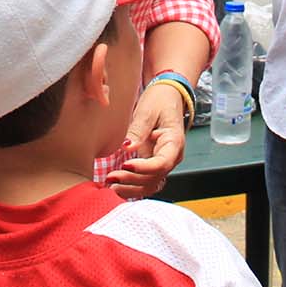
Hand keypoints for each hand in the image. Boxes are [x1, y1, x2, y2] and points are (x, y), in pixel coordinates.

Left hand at [109, 80, 185, 198]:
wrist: (167, 97)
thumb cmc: (160, 101)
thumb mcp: (148, 111)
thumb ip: (138, 130)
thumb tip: (126, 146)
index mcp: (174, 143)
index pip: (161, 163)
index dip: (143, 168)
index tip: (125, 164)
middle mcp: (171, 157)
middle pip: (154, 178)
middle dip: (132, 180)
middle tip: (111, 177)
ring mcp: (163, 163)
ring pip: (150, 185)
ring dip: (131, 189)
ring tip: (111, 186)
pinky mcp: (154, 165)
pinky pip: (146, 182)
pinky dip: (132, 188)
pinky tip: (117, 187)